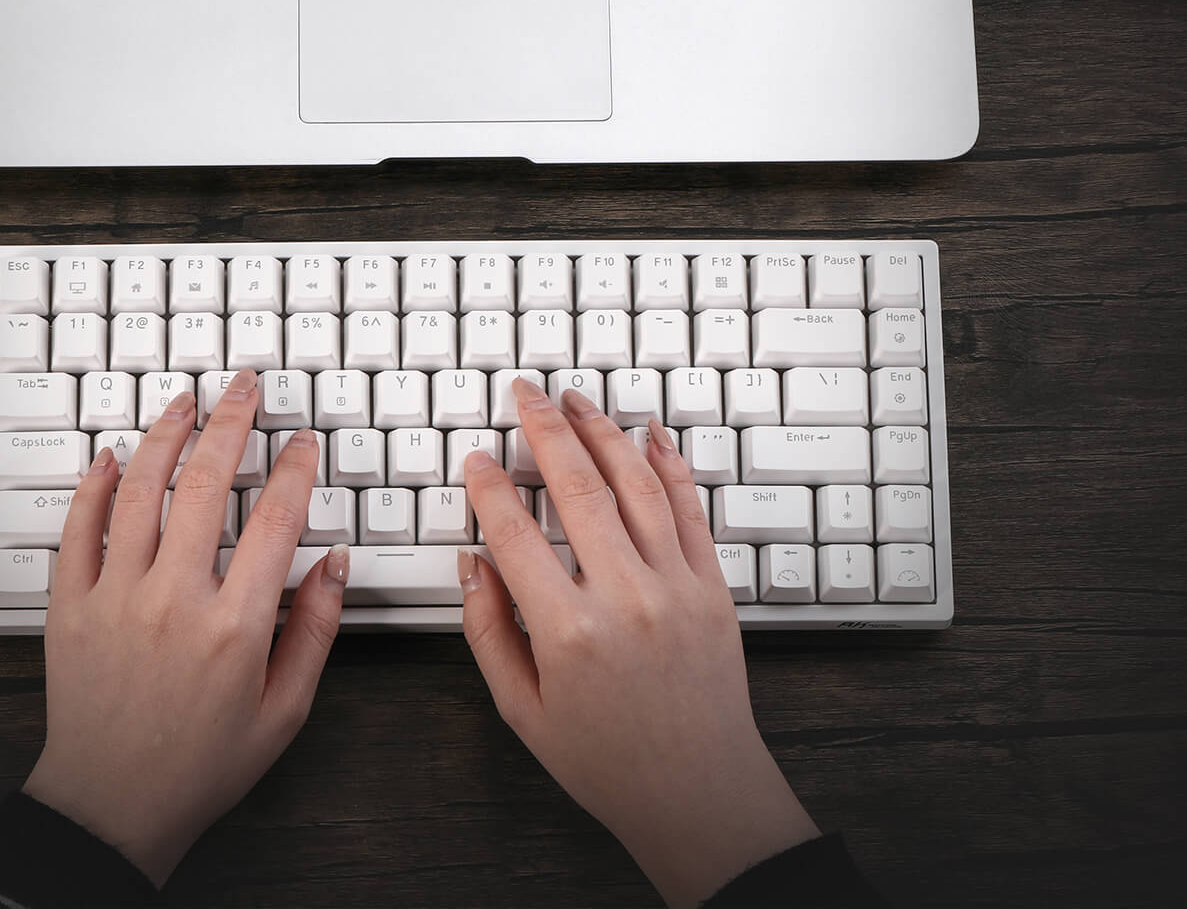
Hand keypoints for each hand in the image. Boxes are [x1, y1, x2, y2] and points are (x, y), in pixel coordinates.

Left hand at [23, 370, 347, 885]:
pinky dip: (96, 485)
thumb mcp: (284, 711)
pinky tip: (113, 456)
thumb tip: (333, 563)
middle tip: (244, 389)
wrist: (110, 806)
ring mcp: (114, 598)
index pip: (274, 520)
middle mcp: (172, 600)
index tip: (302, 444)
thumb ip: (315, 630)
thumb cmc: (200, 764)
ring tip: (185, 403)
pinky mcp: (69, 607)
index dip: (294, 470)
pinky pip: (79, 529)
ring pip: (140, 491)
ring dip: (166, 436)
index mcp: (234, 627)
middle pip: (204, 484)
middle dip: (231, 423)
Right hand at [459, 381, 817, 907]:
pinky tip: (647, 434)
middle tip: (526, 394)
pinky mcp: (713, 587)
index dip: (489, 487)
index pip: (514, 533)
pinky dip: (668, 464)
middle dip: (545, 429)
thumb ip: (488, 632)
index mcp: (568, 633)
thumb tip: (473, 563)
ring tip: (575, 400)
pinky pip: (688, 509)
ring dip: (602, 432)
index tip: (476, 460)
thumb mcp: (523, 710)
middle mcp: (624, 600)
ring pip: (635, 485)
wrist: (698, 792)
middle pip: (577, 488)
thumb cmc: (607, 759)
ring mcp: (676, 588)